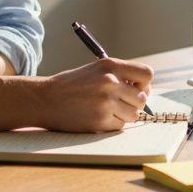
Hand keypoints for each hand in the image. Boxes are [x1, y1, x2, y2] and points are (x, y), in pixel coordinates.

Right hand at [36, 57, 154, 131]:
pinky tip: (97, 116)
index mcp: (111, 65)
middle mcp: (110, 82)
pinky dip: (112, 124)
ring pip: (133, 115)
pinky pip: (120, 126)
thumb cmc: (72, 85)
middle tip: (120, 103)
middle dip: (134, 103)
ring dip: (123, 115)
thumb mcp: (96, 70)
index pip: (147, 74)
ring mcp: (106, 102)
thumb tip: (145, 91)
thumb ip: (120, 76)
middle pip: (142, 98)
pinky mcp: (100, 120)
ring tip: (107, 110)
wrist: (45, 99)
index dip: (144, 84)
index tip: (135, 88)